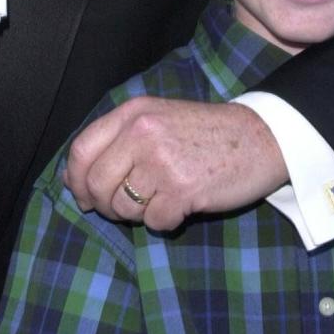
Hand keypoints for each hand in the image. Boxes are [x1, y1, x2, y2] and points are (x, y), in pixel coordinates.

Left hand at [64, 97, 286, 230]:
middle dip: (104, 205)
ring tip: (162, 197)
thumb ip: (117, 141)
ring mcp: (162, 160)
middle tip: (125, 207)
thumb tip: (74, 180)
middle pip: (96, 183)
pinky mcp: (183, 188)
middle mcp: (142, 131)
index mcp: (133, 112)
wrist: (259, 137)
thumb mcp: (157, 119)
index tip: (82, 196)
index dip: (76, 179)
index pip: (81, 148)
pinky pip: (154, 222)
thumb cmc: (204, 132)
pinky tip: (182, 203)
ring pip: (123, 207)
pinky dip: (166, 220)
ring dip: (139, 213)